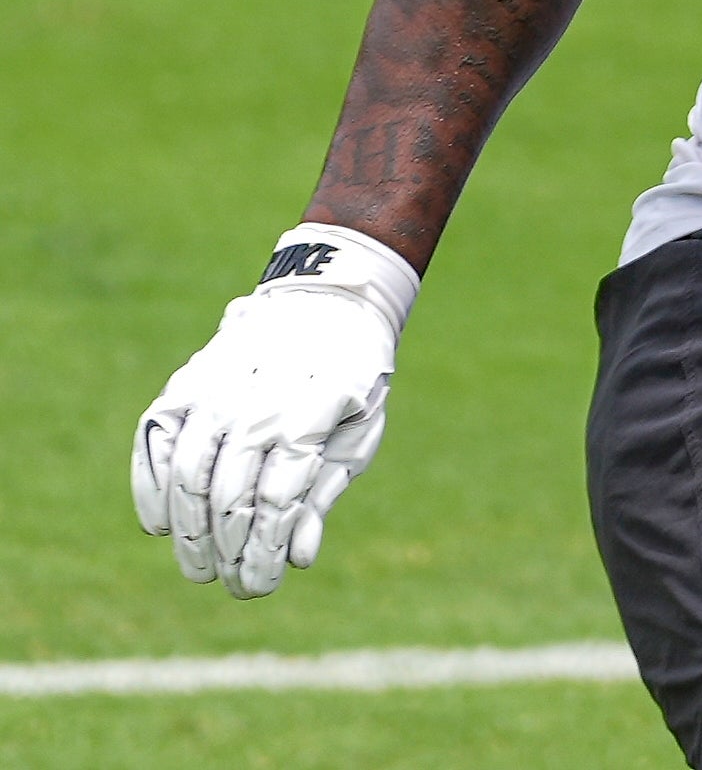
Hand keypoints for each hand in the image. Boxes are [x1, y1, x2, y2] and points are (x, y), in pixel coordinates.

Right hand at [132, 228, 415, 598]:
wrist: (323, 305)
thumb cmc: (350, 381)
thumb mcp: (360, 432)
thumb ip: (326, 492)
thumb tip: (296, 560)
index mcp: (322, 400)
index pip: (281, 489)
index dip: (265, 545)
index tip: (261, 584)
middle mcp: (264, 390)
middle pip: (232, 488)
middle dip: (229, 549)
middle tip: (232, 585)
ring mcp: (219, 384)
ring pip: (189, 471)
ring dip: (189, 531)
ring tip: (200, 569)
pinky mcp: (187, 382)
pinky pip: (155, 441)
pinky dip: (152, 487)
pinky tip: (161, 526)